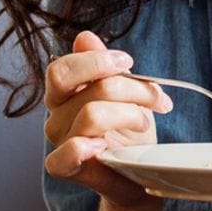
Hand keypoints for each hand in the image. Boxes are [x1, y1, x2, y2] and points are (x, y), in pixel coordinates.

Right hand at [44, 30, 171, 206]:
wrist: (140, 172)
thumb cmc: (130, 130)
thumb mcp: (126, 91)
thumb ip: (104, 66)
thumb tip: (85, 37)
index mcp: (65, 93)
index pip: (62, 68)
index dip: (97, 61)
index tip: (128, 62)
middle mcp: (56, 115)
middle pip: (90, 89)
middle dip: (131, 88)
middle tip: (155, 97)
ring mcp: (59, 141)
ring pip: (92, 115)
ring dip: (130, 115)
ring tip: (143, 123)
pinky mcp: (65, 168)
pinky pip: (64, 156)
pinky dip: (82, 148)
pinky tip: (103, 147)